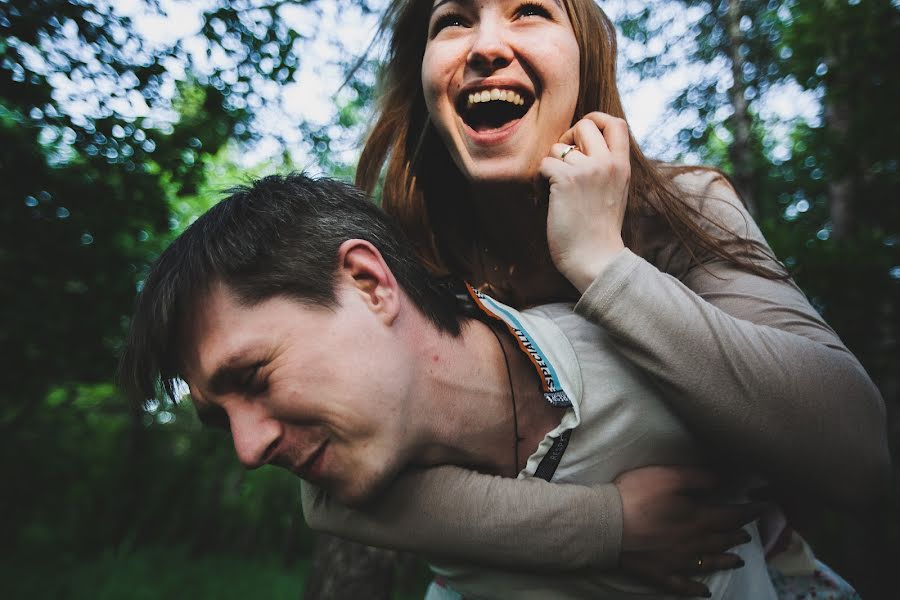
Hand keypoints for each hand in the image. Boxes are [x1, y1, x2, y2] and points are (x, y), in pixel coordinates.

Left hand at [539, 112, 630, 292]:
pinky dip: (539, 179)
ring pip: (558, 147)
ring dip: (551, 165)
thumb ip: (606, 169)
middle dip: (568, 137)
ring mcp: (587, 170)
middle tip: (562, 161)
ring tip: (553, 188)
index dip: (596, 120)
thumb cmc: (599, 232)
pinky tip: (544, 196)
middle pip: (585, 124)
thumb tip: (581, 150)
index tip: (582, 136)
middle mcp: (607, 163)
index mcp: (622, 166)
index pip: (616, 123)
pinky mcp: (566, 181)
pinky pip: (544, 164)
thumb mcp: (615, 193)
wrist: (595, 259)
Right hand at [614, 465, 764, 597]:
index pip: (731, 515)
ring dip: (725, 560)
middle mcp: (694, 542)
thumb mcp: (669, 476)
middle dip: (737, 535)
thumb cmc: (636, 496)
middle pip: (722, 540)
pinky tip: (704, 591)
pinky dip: (696, 589)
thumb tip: (722, 482)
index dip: (749, 512)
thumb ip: (698, 478)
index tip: (763, 509)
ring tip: (739, 560)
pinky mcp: (661, 573)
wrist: (608, 525)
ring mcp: (678, 561)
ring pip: (708, 562)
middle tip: (748, 535)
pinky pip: (683, 585)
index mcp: (698, 517)